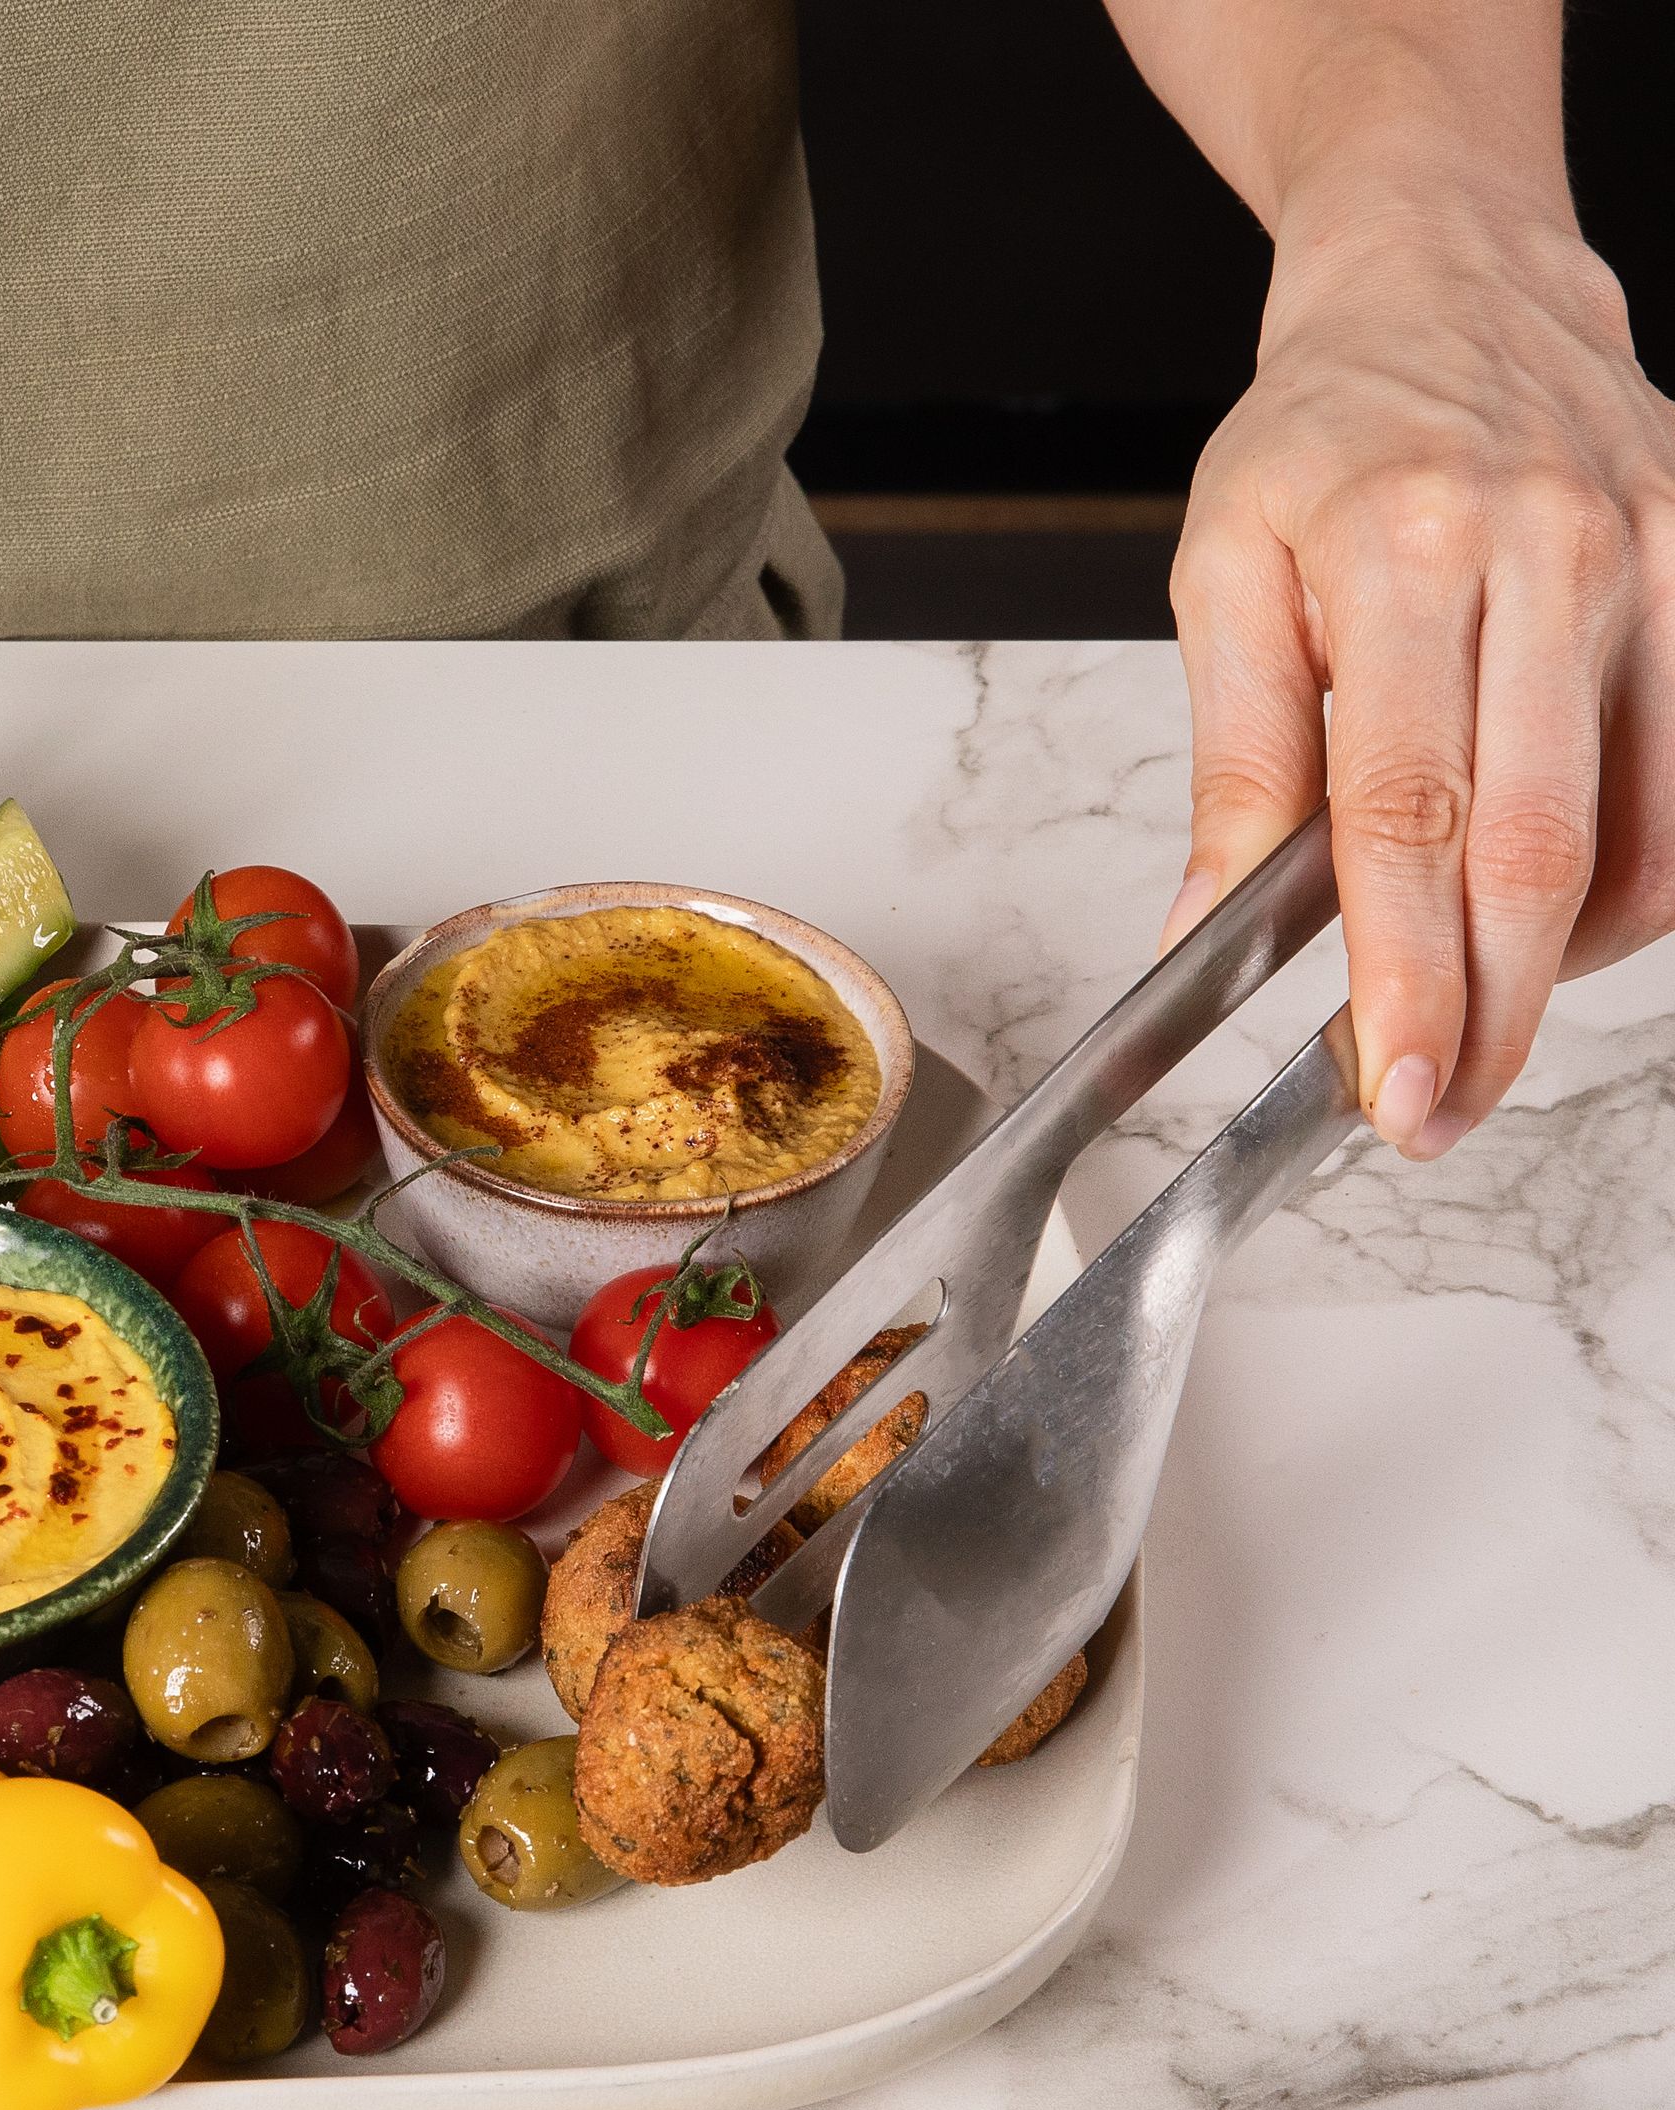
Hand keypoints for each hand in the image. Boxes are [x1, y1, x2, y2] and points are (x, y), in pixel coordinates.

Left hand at [1166, 195, 1674, 1155]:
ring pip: (1641, 834)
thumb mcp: (1222, 577)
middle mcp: (1555, 553)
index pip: (1412, 815)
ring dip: (1558, 962)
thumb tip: (1198, 933)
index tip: (1385, 1080)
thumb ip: (1233, 764)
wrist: (1454, 282)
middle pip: (1541, 846)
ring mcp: (1661, 562)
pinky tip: (1552, 910)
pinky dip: (1630, 880)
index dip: (1404, 971)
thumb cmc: (1324, 434)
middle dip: (1488, 1010)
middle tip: (1433, 1109)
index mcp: (1405, 554)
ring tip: (1472, 1006)